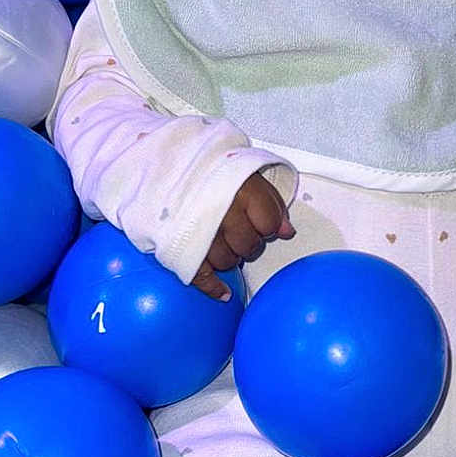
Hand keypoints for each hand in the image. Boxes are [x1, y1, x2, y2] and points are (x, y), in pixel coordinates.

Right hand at [191, 172, 294, 301]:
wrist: (167, 163)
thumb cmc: (212, 170)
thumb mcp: (248, 175)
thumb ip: (271, 202)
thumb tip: (288, 232)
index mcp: (241, 190)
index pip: (270, 223)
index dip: (268, 225)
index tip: (261, 220)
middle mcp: (222, 211)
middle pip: (249, 246)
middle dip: (248, 241)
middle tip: (239, 230)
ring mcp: (200, 231)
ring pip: (227, 261)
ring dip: (229, 256)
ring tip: (222, 241)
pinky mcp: (181, 246)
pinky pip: (201, 276)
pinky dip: (213, 287)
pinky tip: (224, 293)